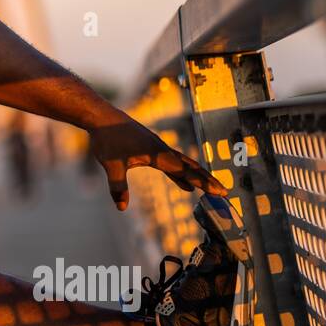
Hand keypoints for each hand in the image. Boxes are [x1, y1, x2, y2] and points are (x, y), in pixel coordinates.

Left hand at [87, 114, 226, 210]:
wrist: (102, 117)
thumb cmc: (107, 139)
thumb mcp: (111, 165)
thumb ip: (118, 186)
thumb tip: (122, 207)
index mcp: (157, 153)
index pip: (184, 170)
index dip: (202, 182)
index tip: (218, 190)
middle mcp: (161, 149)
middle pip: (189, 166)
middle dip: (206, 179)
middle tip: (224, 191)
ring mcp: (157, 147)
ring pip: (182, 164)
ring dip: (195, 176)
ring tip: (209, 189)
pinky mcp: (150, 147)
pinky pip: (171, 163)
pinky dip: (180, 174)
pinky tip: (184, 184)